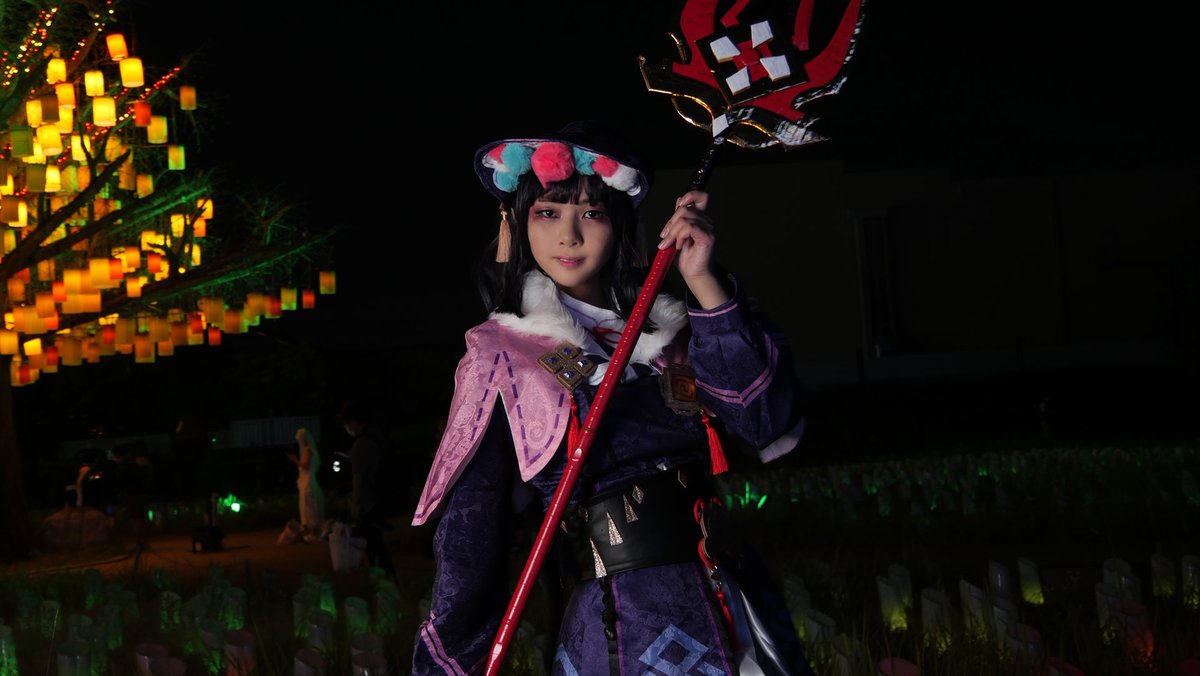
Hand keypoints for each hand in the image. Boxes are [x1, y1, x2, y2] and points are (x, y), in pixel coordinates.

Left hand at [658, 190, 727, 308]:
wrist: (693, 273)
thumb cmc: (685, 256)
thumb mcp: (677, 234)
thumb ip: (678, 219)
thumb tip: (678, 202)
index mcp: (700, 218)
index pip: (701, 196)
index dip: (689, 196)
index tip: (678, 206)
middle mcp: (706, 221)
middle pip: (685, 209)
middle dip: (670, 223)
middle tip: (665, 238)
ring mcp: (709, 228)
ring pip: (684, 219)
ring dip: (673, 233)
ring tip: (672, 244)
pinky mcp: (707, 237)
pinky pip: (689, 228)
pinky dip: (680, 236)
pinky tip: (679, 245)